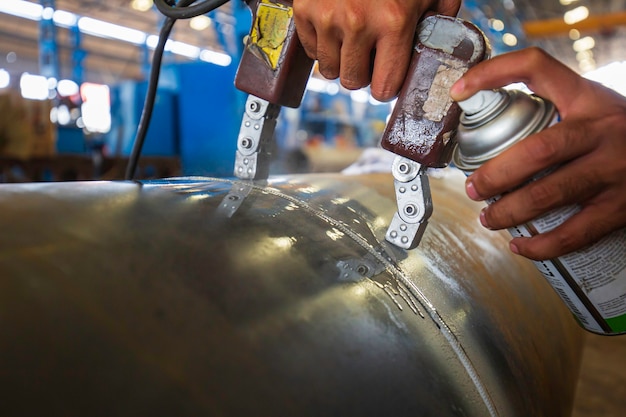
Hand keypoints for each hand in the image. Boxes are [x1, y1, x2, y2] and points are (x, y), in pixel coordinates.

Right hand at [292, 0, 460, 100]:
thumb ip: (440, 17)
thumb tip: (440, 47)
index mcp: (393, 22)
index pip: (384, 87)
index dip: (387, 86)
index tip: (387, 77)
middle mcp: (357, 23)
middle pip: (352, 82)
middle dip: (362, 74)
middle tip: (369, 56)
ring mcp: (327, 17)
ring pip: (328, 69)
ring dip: (340, 60)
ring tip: (352, 39)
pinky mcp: (304, 10)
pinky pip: (311, 50)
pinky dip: (322, 44)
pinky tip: (336, 26)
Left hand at [450, 47, 625, 260]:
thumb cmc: (620, 131)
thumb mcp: (592, 105)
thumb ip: (553, 105)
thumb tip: (490, 115)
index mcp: (587, 98)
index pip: (535, 67)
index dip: (492, 73)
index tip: (459, 91)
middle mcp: (602, 131)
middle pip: (536, 151)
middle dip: (495, 174)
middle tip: (472, 187)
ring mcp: (614, 170)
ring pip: (549, 194)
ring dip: (508, 211)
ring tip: (488, 217)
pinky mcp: (621, 208)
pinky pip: (574, 233)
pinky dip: (541, 245)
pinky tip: (520, 244)